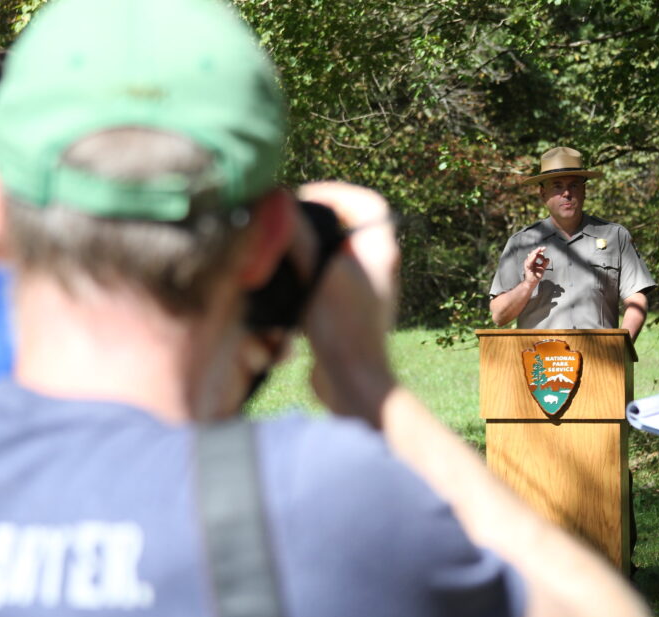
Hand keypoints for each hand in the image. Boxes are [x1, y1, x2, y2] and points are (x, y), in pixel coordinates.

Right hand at [296, 182, 398, 426]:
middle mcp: (377, 266)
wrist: (352, 381)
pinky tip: (287, 289)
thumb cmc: (343, 328)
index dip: (336, 193)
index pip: (367, 203)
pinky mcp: (346, 312)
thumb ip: (299, 238)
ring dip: (308, 254)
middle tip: (288, 224)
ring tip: (284, 255)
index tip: (304, 198)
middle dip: (315, 224)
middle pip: (345, 228)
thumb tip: (278, 205)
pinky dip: (306, 280)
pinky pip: (325, 283)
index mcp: (381, 250)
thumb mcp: (318, 275)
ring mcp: (362, 290)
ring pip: (332, 256)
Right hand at [524, 246, 547, 283]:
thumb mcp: (542, 268)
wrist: (533, 282)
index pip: (536, 253)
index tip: (544, 248)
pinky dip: (532, 258)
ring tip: (539, 249)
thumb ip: (545, 263)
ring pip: (531, 256)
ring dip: (535, 252)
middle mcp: (529, 261)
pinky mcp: (527, 267)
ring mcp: (528, 264)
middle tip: (543, 248)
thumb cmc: (536, 276)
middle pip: (533, 253)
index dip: (540, 250)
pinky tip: (535, 255)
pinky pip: (529, 262)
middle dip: (538, 250)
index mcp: (533, 260)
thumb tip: (548, 259)